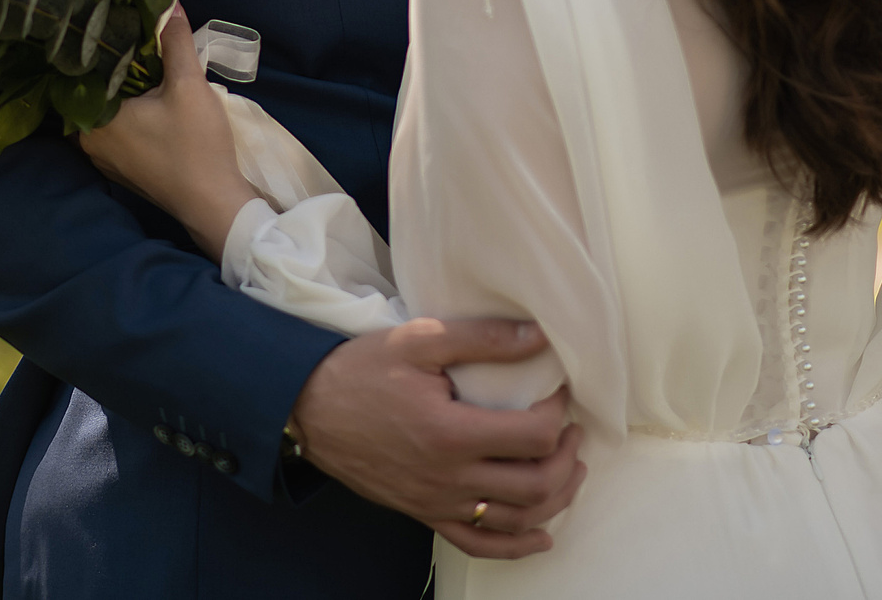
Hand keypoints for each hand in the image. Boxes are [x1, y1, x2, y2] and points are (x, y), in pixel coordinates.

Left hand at [77, 6, 262, 257]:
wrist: (213, 203)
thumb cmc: (196, 144)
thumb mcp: (189, 85)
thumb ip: (175, 41)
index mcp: (95, 118)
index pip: (83, 70)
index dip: (99, 45)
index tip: (113, 22)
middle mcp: (88, 140)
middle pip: (95, 92)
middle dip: (113, 68)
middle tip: (131, 39)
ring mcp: (103, 160)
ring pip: (106, 114)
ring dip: (122, 94)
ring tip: (140, 64)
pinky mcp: (121, 171)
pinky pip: (116, 133)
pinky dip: (128, 116)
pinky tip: (146, 102)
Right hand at [291, 317, 586, 559]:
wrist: (309, 408)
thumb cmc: (361, 370)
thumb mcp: (418, 339)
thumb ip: (481, 338)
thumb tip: (539, 336)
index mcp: (451, 433)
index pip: (533, 436)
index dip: (557, 414)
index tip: (557, 393)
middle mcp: (449, 478)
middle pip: (535, 485)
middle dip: (565, 458)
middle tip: (571, 430)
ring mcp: (437, 503)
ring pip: (517, 520)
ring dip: (556, 498)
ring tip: (570, 469)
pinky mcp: (425, 514)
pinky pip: (479, 545)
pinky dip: (517, 545)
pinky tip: (542, 534)